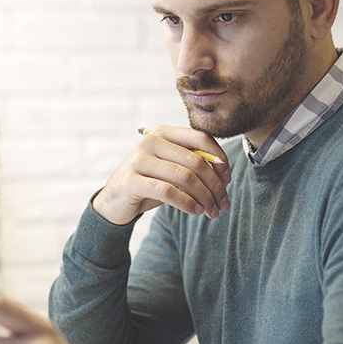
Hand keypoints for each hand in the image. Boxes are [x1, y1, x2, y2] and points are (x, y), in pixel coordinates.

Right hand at [92, 125, 231, 225]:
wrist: (115, 201)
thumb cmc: (150, 183)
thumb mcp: (172, 168)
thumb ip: (192, 163)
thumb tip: (223, 174)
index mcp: (163, 132)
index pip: (201, 138)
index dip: (220, 158)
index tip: (228, 179)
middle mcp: (150, 141)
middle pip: (196, 161)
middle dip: (215, 185)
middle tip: (224, 204)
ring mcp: (139, 160)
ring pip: (185, 177)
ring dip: (204, 197)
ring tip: (212, 211)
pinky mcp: (132, 181)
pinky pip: (168, 191)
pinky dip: (187, 203)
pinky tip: (196, 211)